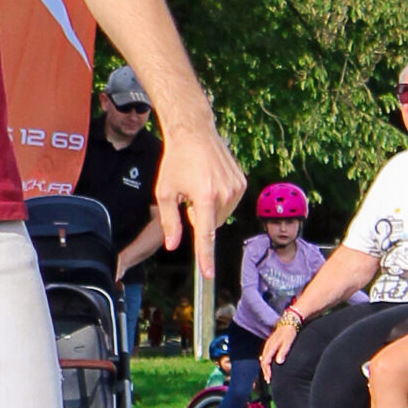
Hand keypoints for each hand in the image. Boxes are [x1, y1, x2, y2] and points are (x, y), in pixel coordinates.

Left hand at [149, 124, 246, 279]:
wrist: (195, 134)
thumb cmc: (176, 162)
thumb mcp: (165, 192)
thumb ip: (169, 221)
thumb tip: (173, 245)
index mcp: (205, 196)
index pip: (206, 234)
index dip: (206, 256)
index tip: (208, 273)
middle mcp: (225, 193)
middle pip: (211, 224)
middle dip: (199, 217)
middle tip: (188, 196)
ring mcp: (237, 187)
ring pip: (221, 216)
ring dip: (209, 209)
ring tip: (199, 185)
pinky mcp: (242, 182)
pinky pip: (229, 204)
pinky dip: (218, 200)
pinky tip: (210, 181)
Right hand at [259, 313, 298, 378]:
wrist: (289, 321)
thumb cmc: (290, 332)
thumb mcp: (288, 342)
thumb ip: (283, 352)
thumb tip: (278, 362)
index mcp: (271, 347)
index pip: (266, 362)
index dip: (267, 371)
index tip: (270, 379)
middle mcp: (268, 346)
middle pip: (263, 361)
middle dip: (265, 371)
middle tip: (268, 380)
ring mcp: (268, 344)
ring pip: (264, 358)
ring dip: (265, 367)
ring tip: (268, 375)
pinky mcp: (270, 343)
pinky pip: (266, 355)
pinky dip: (266, 362)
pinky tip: (269, 365)